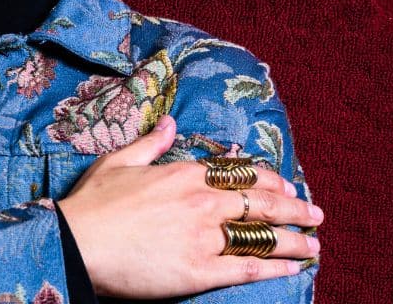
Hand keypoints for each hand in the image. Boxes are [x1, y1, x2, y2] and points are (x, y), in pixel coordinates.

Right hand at [57, 116, 323, 298]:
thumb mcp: (119, 162)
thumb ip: (150, 143)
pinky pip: (248, 267)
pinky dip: (276, 267)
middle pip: (260, 203)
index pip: (238, 173)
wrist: (77, 243)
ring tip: (314, 242)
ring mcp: (203, 237)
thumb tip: (169, 121)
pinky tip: (295, 267)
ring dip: (294, 239)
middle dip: (294, 207)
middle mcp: (200, 202)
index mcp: (182, 174)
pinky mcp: (200, 270)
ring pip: (262, 235)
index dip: (269, 178)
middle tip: (315, 212)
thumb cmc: (93, 204)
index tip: (287, 183)